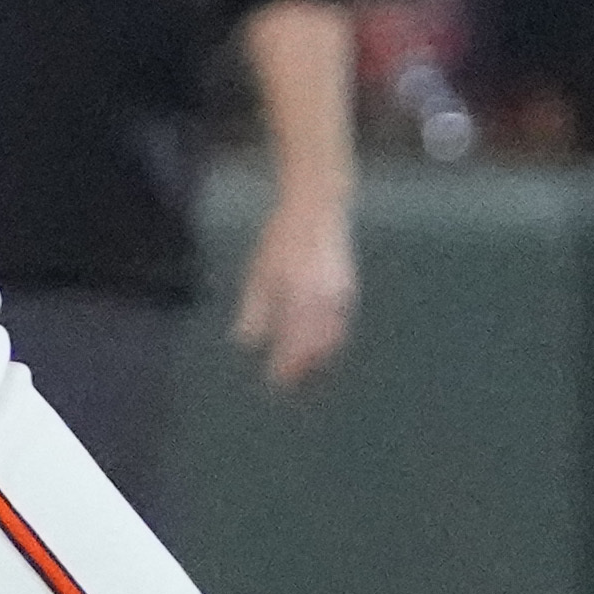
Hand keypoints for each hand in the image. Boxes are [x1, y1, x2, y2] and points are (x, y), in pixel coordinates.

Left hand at [230, 193, 357, 387]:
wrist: (317, 208)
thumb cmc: (282, 239)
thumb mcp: (260, 271)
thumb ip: (255, 309)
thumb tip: (245, 342)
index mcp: (300, 296)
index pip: (294, 344)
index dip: (286, 367)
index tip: (275, 383)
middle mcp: (324, 300)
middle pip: (317, 348)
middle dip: (304, 369)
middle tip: (290, 385)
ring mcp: (340, 296)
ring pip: (332, 339)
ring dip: (319, 360)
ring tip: (304, 373)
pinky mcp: (348, 291)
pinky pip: (341, 326)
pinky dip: (330, 343)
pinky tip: (318, 349)